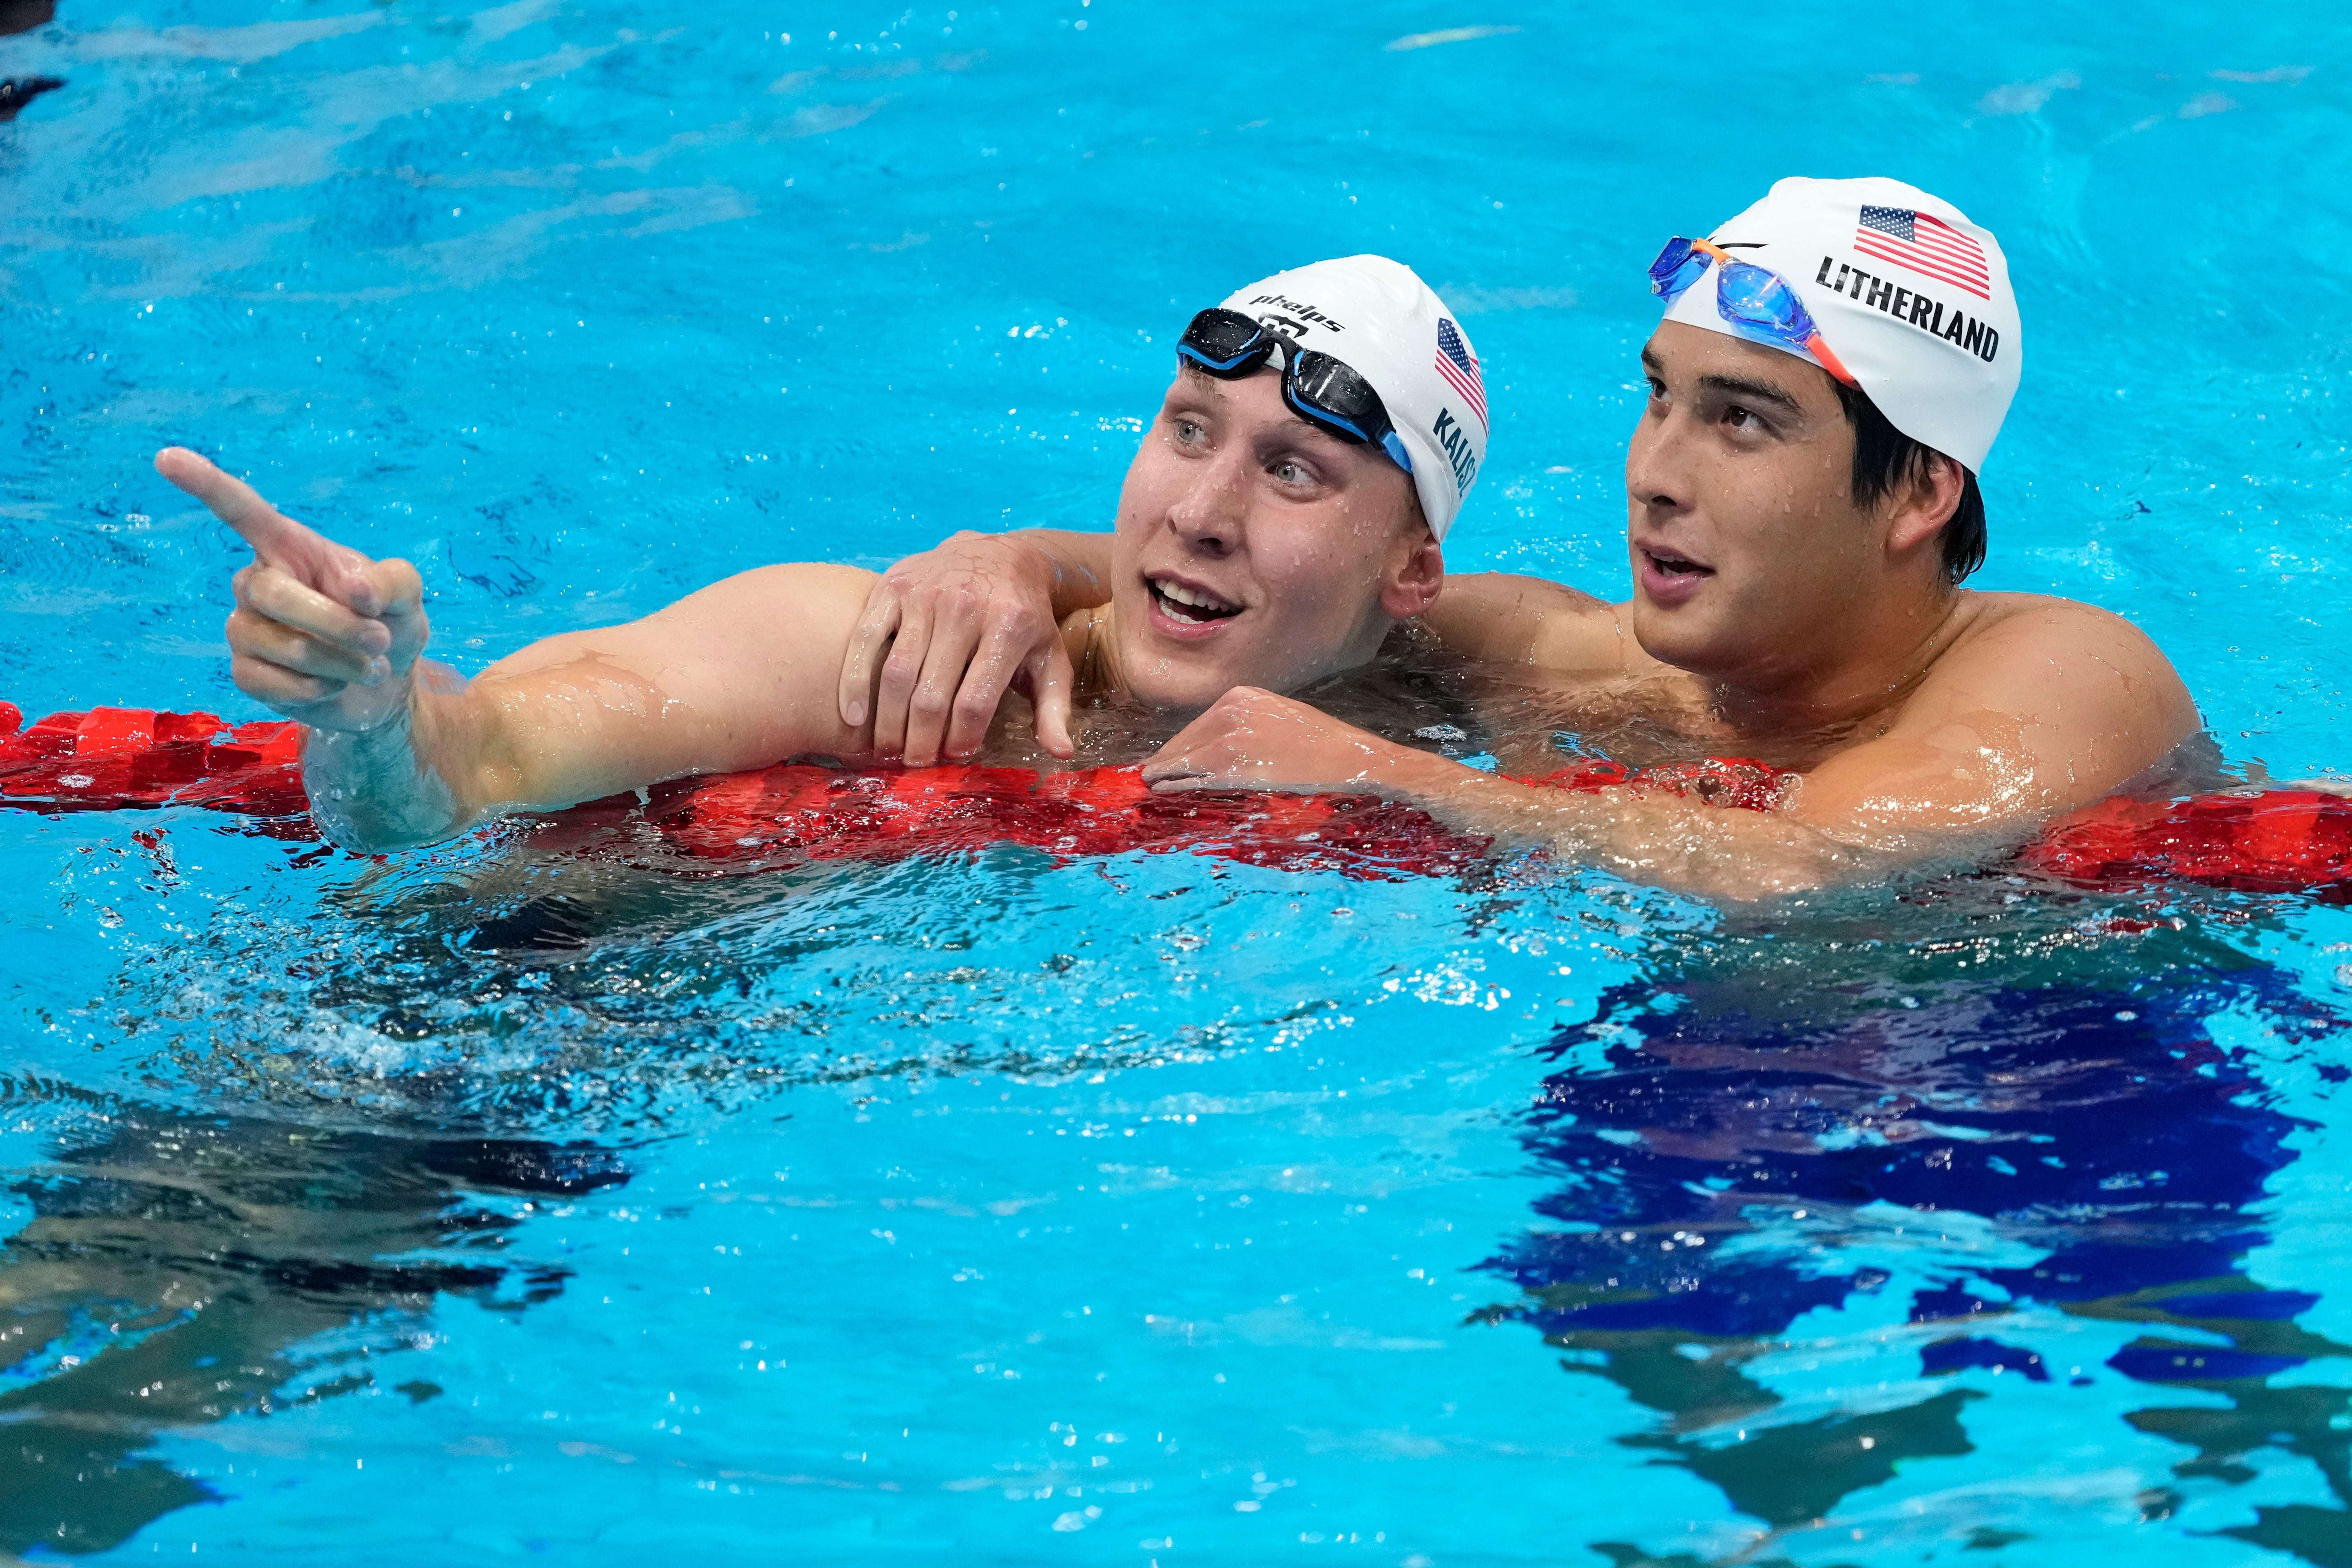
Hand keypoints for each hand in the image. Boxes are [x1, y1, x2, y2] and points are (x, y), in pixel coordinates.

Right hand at [158, 447, 428, 732]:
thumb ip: (392, 581)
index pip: (241, 511)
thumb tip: (356, 592)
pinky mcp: (246, 673)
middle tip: (380, 640)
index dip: (206, 485)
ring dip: (341, 662)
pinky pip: (277, 684)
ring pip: (285, 647)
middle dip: (338, 624)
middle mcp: (255, 583)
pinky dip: (321, 689)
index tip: (166, 457)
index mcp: (288, 548)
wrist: (387, 682)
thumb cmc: (388, 622)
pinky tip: (334, 683)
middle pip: (275, 595)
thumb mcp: (405, 594)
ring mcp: (244, 628)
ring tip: (367, 665)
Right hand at [836, 530, 1074, 764]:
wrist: (999, 553)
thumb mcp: (1050, 659)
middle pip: (931, 695)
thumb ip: (1054, 709)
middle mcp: (964, 607)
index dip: (961, 739)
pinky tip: (854, 716)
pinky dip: (854, 681)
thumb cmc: (1026, 619)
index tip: (957, 756)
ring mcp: (924, 594)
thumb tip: (1061, 752)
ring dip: (888, 722)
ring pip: (896, 673)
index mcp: (1009, 627)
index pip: (975, 702)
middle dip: (921, 740)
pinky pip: (864, 640)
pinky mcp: (892, 586)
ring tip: (889, 750)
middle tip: (917, 763)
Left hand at [1142, 687, 1442, 797]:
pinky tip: (1159, 788)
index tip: (1167, 756)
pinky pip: (1190, 777)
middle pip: (1185, 738)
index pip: (1199, 723)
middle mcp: (1229, 712)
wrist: (1349, 757)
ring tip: (1149, 781)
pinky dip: (1172, 783)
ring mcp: (1228, 740)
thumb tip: (1221, 743)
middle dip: (1168, 757)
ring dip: (1163, 772)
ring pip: (1182, 758)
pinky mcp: (1231, 768)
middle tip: (1150, 772)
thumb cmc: (1322, 743)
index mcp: (1242, 697)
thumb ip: (1248, 723)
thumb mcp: (1280, 717)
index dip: (1181, 743)